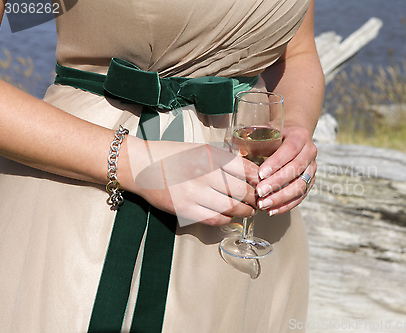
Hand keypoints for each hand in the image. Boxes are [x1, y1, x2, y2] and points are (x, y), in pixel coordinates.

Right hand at [124, 137, 259, 225]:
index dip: (259, 180)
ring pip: (231, 208)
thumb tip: (249, 174)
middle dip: (255, 199)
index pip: (246, 169)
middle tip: (258, 201)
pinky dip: (226, 219)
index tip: (262, 184)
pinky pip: (214, 218)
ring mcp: (195, 193)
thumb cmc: (172, 156)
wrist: (142, 165)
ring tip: (247, 210)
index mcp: (211, 156)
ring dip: (244, 212)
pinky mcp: (185, 209)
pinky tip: (229, 216)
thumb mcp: (202, 150)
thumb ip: (224, 161)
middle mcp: (205, 174)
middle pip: (242, 191)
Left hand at [254, 125, 316, 215]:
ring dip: (281, 197)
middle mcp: (309, 152)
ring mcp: (311, 168)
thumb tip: (230, 151)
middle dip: (276, 183)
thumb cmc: (276, 134)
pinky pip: (300, 197)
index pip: (290, 150)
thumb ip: (253, 139)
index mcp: (300, 136)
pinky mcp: (310, 182)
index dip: (276, 163)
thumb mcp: (266, 131)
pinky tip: (272, 210)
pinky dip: (286, 205)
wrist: (293, 136)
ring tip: (263, 204)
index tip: (260, 174)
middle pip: (296, 170)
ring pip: (300, 186)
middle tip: (259, 192)